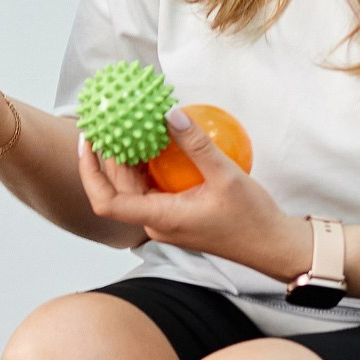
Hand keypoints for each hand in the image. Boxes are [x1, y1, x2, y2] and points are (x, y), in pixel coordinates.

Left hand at [77, 108, 312, 280]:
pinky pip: (154, 186)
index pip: (107, 202)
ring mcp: (166, 219)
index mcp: (160, 218)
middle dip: (107, 155)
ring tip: (126, 123)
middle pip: (118, 188)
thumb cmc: (251, 219)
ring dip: (128, 157)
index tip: (88, 140)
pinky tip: (156, 139)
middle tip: (106, 119)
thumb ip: (196, 145)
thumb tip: (169, 114)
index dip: (90, 172)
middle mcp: (156, 221)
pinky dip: (149, 163)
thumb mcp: (226, 176)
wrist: (271, 245)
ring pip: (135, 187)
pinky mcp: (177, 213)